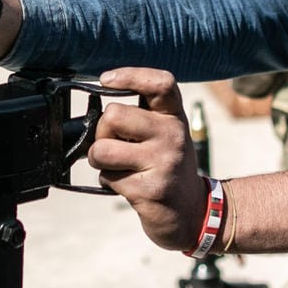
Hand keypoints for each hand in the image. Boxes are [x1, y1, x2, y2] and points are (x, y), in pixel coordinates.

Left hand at [88, 67, 207, 251]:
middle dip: (101, 132)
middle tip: (113, 144)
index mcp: (174, 117)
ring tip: (116, 166)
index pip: (160, 84)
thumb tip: (95, 108)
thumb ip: (140, 116)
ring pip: (102, 149)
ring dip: (99, 160)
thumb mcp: (165, 134)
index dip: (129, 75)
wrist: (192, 212)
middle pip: (114, 115)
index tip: (105, 80)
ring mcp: (163, 162)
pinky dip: (109, 181)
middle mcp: (173, 135)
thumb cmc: (167, 167)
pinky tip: (128, 185)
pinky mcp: (150, 189)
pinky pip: (108, 177)